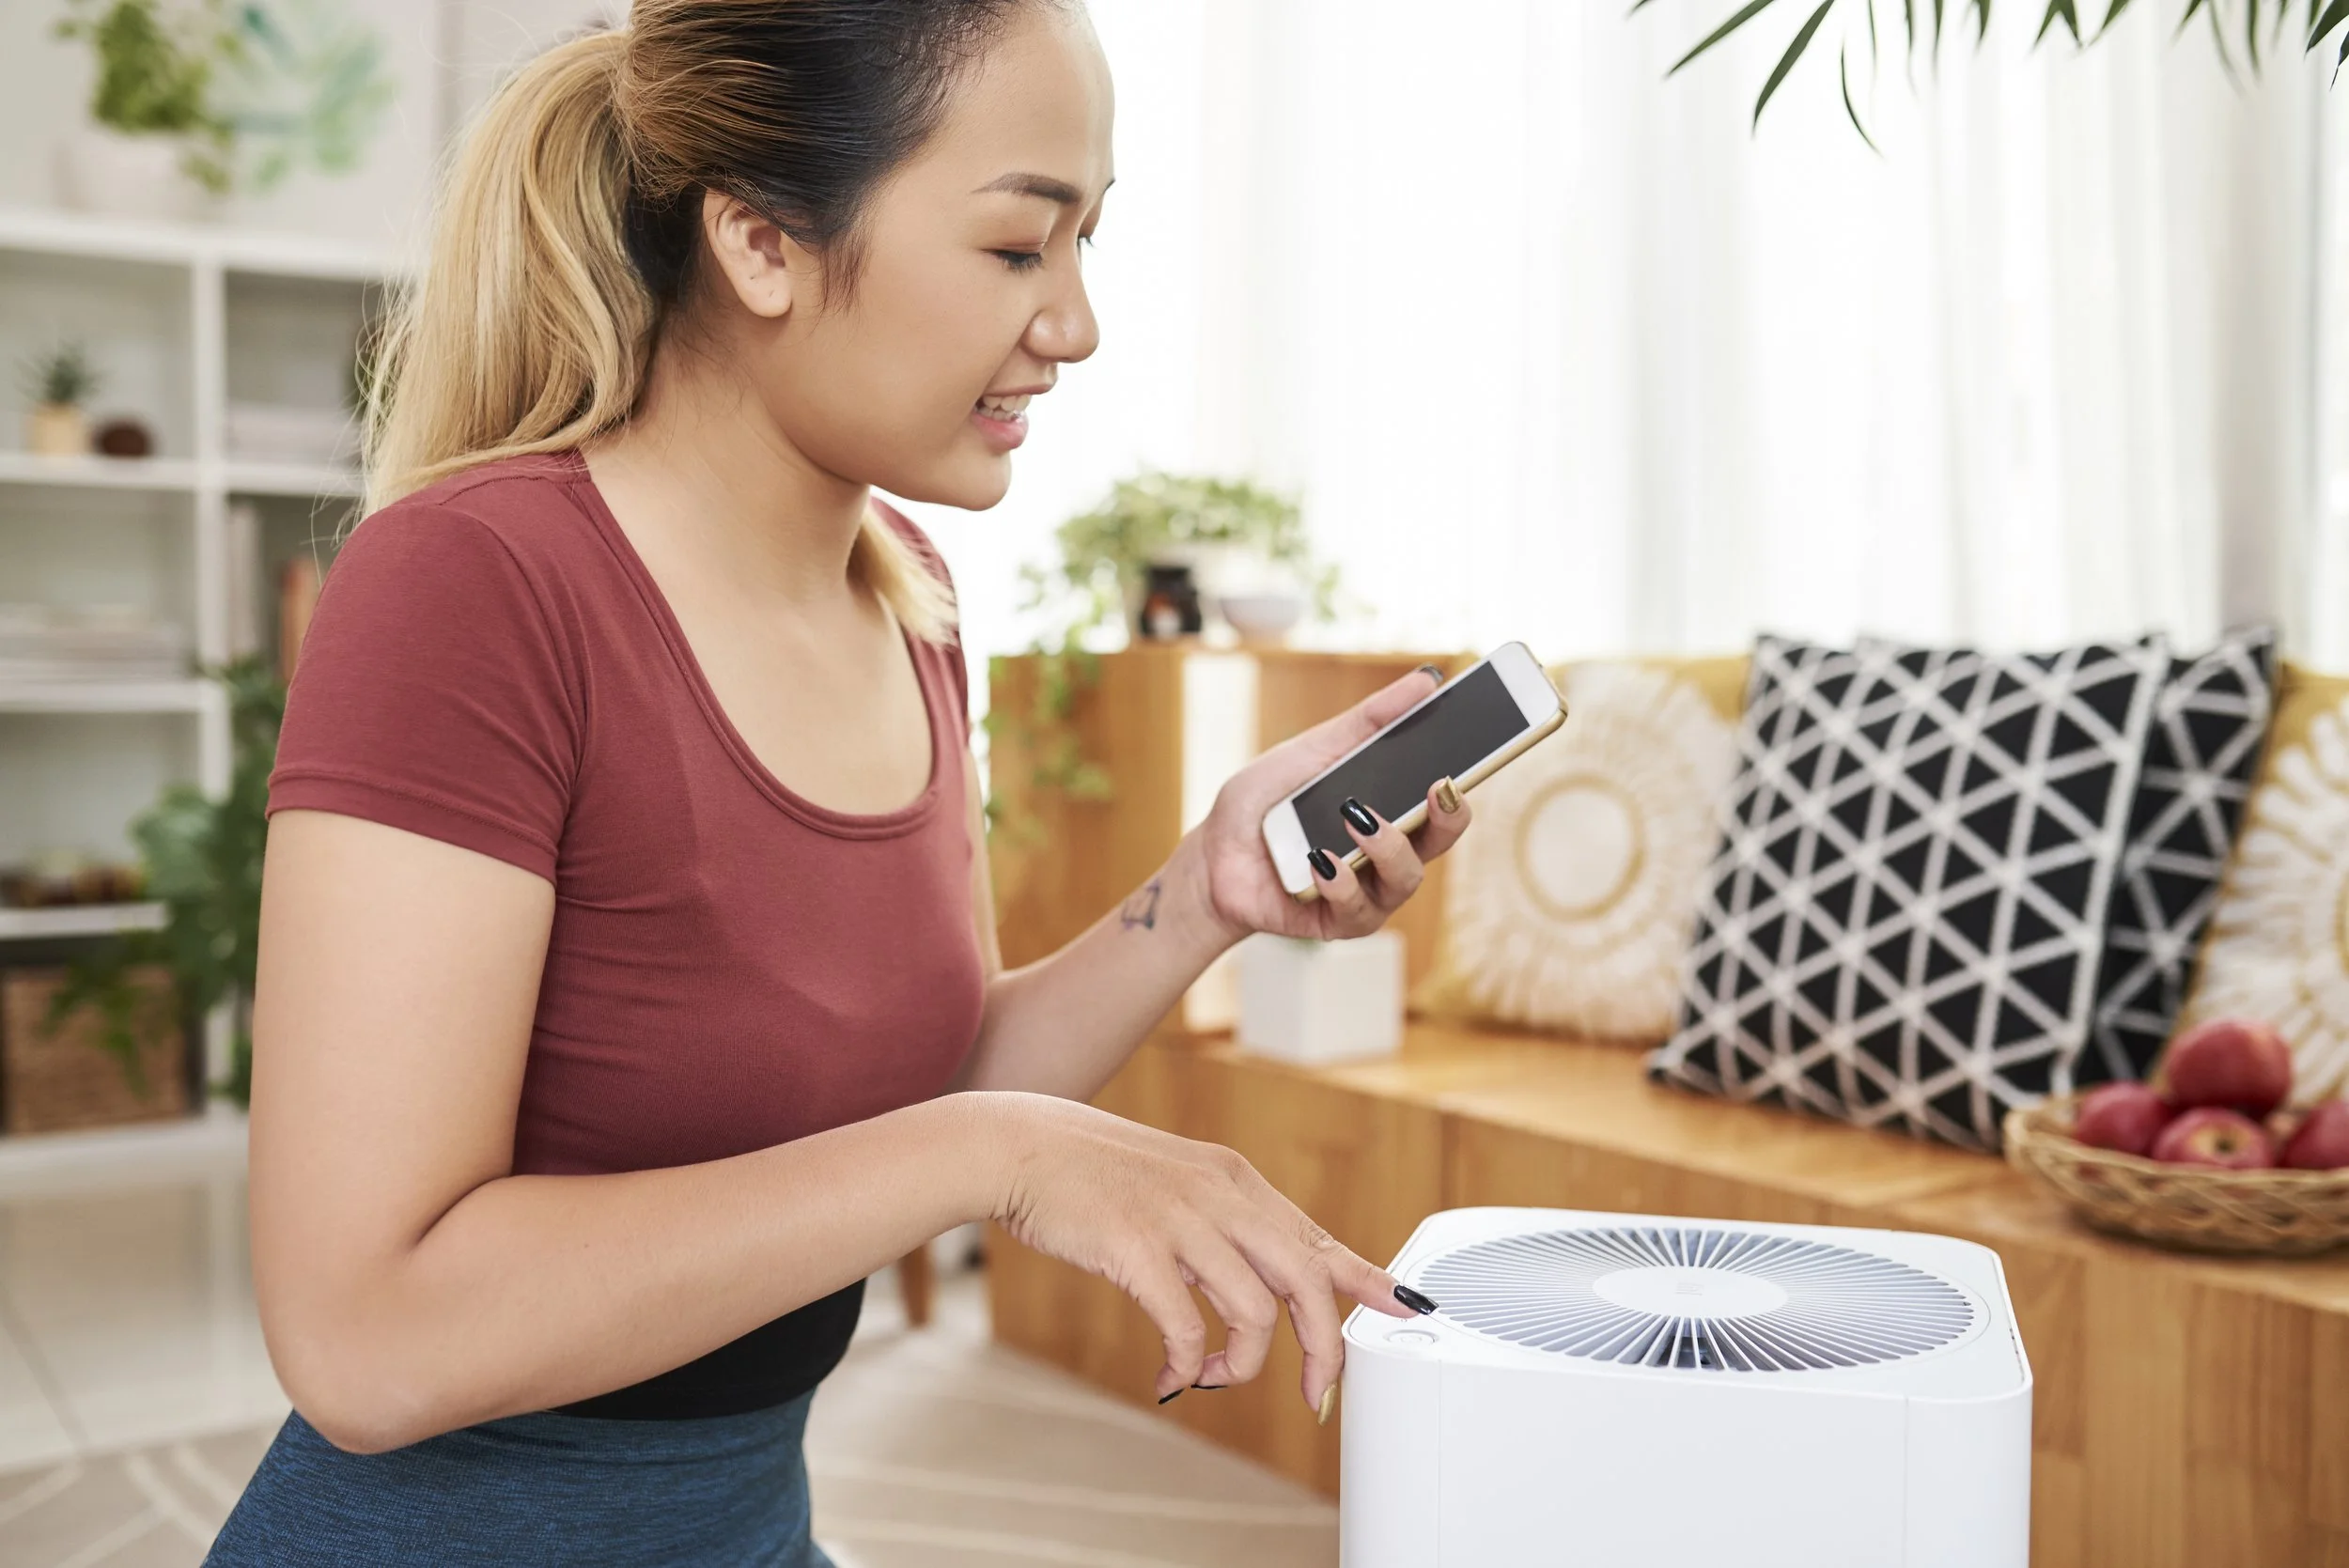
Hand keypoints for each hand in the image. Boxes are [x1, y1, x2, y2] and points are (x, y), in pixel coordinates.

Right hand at [984, 1092, 1419, 1411]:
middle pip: (1304, 1281)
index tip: (1409, 1307)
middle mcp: (1220, 1195)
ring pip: (1254, 1311)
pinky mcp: (1137, 1247)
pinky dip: (1190, 1363)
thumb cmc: (1095, 1174)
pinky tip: (1172, 1376)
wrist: (1022, 1146)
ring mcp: (1181, 1219)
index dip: (1367, 1279)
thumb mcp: (1178, 1187)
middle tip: (1317, 1395)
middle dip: (1323, 1348)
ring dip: (1243, 1366)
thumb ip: (1224, 1231)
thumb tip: (1263, 1296)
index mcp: (1234, 1181)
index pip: (1316, 1239)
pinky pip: (1187, 1325)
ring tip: (1217, 1379)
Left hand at [1183, 666, 1473, 941]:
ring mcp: (1367, 889)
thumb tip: (1427, 680)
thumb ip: (1369, 721)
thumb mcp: (1313, 749)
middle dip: (1448, 817)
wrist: (1211, 854)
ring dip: (1387, 847)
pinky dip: (1339, 882)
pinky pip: (1357, 908)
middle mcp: (1389, 851)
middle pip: (1440, 840)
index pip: (1442, 800)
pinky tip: (1318, 861)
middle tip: (1439, 788)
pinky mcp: (1337, 922)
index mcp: (1390, 808)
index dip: (1461, 786)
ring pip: (1405, 878)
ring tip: (1356, 819)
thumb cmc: (1266, 802)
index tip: (1461, 764)